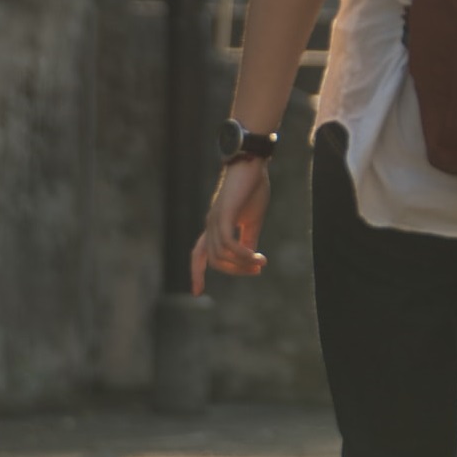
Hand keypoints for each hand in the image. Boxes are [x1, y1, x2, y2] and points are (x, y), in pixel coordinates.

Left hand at [191, 158, 269, 294]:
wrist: (252, 163)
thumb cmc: (253, 188)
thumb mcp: (253, 220)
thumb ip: (249, 239)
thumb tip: (250, 260)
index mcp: (215, 226)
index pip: (198, 254)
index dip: (196, 273)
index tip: (197, 293)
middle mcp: (211, 225)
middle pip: (212, 260)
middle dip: (234, 271)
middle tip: (257, 270)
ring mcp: (215, 219)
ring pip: (220, 255)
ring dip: (241, 264)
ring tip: (260, 262)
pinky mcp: (224, 214)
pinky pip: (228, 244)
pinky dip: (242, 255)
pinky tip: (256, 256)